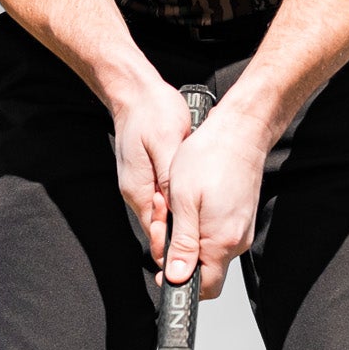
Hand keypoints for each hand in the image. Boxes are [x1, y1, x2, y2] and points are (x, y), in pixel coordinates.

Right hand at [110, 72, 196, 263]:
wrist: (137, 92)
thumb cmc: (152, 113)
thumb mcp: (166, 144)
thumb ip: (169, 178)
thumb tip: (176, 208)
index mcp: (139, 190)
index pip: (158, 233)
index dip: (178, 248)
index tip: (197, 257)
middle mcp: (139, 193)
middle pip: (164, 230)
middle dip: (185, 237)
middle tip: (211, 243)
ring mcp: (144, 186)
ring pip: (169, 217)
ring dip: (186, 222)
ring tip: (210, 226)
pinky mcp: (152, 178)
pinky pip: (169, 201)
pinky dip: (184, 206)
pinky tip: (200, 203)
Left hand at [160, 107, 267, 298]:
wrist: (239, 133)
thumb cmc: (208, 159)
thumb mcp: (183, 202)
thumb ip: (181, 244)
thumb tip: (177, 278)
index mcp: (221, 241)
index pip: (204, 286)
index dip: (180, 282)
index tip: (161, 270)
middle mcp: (236, 241)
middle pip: (205, 270)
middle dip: (178, 257)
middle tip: (161, 226)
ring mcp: (241, 231)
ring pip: (208, 252)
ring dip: (186, 239)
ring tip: (173, 209)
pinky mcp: (240, 219)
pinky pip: (216, 236)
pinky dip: (197, 228)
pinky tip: (188, 206)